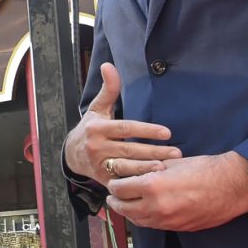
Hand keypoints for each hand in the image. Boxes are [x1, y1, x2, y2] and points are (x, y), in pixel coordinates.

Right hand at [63, 64, 180, 183]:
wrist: (72, 154)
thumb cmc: (91, 128)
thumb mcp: (97, 108)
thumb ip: (108, 89)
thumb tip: (108, 65)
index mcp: (97, 128)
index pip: (126, 128)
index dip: (147, 130)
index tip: (167, 132)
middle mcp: (96, 147)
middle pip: (130, 149)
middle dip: (154, 151)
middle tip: (176, 152)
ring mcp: (99, 165)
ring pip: (125, 167)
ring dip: (146, 169)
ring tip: (165, 167)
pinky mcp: (102, 180)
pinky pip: (122, 181)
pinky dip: (136, 182)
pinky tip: (152, 181)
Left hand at [105, 151, 247, 232]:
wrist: (232, 186)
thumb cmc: (206, 170)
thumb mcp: (171, 163)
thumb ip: (148, 169)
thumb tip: (132, 171)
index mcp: (152, 187)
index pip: (120, 189)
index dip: (114, 184)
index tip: (114, 181)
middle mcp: (156, 207)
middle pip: (124, 209)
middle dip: (116, 201)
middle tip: (113, 195)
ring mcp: (167, 221)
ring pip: (137, 221)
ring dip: (129, 212)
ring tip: (126, 204)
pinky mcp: (177, 228)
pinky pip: (154, 226)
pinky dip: (145, 218)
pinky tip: (146, 210)